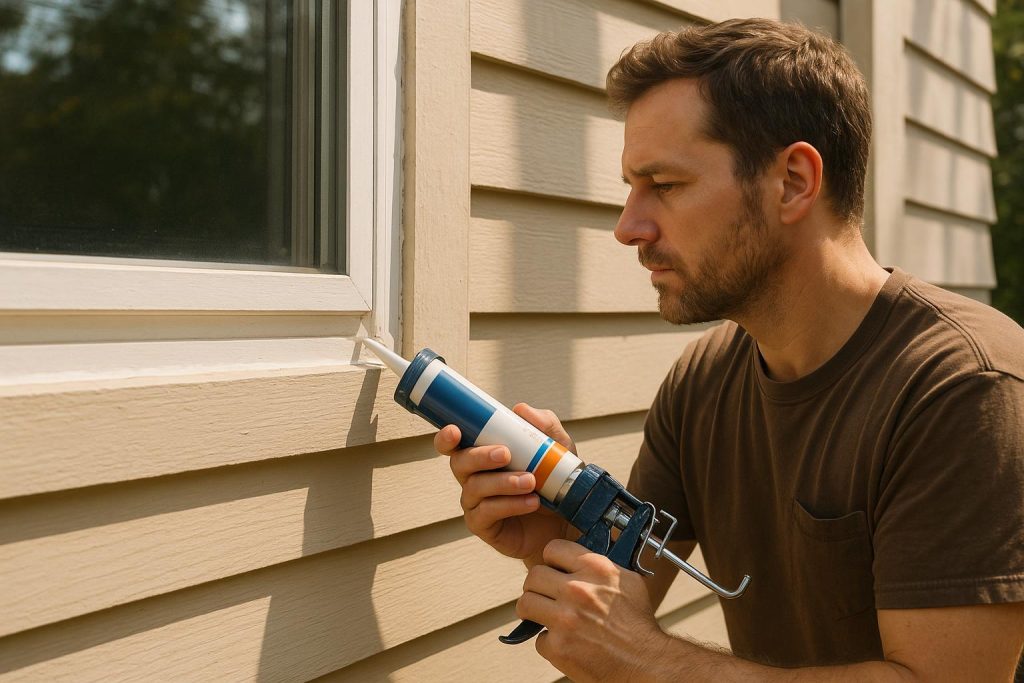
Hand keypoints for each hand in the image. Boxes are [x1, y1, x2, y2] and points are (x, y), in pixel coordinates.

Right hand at [434, 403, 575, 565]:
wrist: (568, 520)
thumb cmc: (555, 481)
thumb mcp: (558, 449)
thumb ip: (544, 426)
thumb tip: (520, 409)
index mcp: (483, 454)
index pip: (454, 444)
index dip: (447, 437)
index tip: (455, 431)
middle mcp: (473, 476)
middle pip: (460, 462)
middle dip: (480, 456)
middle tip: (506, 454)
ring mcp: (475, 502)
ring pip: (475, 487)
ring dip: (503, 482)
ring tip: (531, 482)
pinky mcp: (483, 525)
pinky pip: (486, 512)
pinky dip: (509, 504)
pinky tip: (532, 502)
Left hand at [518, 539, 670, 681]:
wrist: (644, 663)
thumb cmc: (638, 625)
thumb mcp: (627, 581)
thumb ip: (600, 566)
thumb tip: (579, 559)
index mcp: (595, 569)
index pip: (553, 549)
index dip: (551, 560)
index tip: (553, 569)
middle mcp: (577, 590)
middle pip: (533, 576)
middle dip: (537, 586)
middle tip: (545, 595)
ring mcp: (564, 619)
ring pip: (525, 603)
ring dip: (533, 610)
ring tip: (544, 615)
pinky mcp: (558, 646)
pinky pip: (538, 638)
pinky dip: (550, 642)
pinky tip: (565, 641)